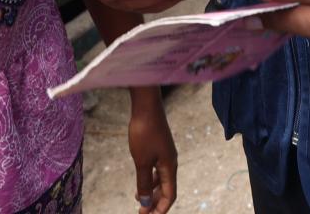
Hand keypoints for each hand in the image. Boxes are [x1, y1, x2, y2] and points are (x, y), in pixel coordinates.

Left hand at [127, 88, 176, 212]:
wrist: (146, 106)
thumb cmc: (144, 133)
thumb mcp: (141, 161)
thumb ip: (143, 183)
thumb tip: (146, 203)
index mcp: (170, 167)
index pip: (169, 195)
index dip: (160, 209)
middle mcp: (171, 162)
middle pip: (167, 189)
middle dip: (155, 203)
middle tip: (142, 212)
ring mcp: (165, 154)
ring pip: (161, 180)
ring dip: (151, 192)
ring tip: (138, 199)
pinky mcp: (159, 148)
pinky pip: (157, 170)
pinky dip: (150, 179)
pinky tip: (141, 181)